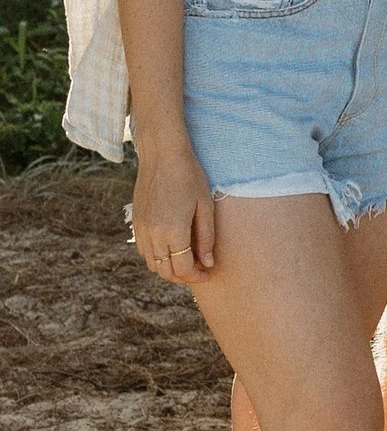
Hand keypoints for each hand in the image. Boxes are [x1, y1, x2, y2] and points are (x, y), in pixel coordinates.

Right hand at [131, 141, 217, 283]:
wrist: (162, 154)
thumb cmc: (190, 176)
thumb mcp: (205, 206)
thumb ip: (206, 237)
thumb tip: (207, 263)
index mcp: (172, 230)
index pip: (182, 268)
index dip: (196, 276)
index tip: (207, 273)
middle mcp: (152, 234)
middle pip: (165, 271)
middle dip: (182, 276)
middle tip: (198, 270)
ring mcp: (141, 229)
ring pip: (152, 264)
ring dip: (168, 268)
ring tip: (186, 260)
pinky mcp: (135, 222)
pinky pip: (144, 251)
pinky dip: (156, 257)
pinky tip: (171, 248)